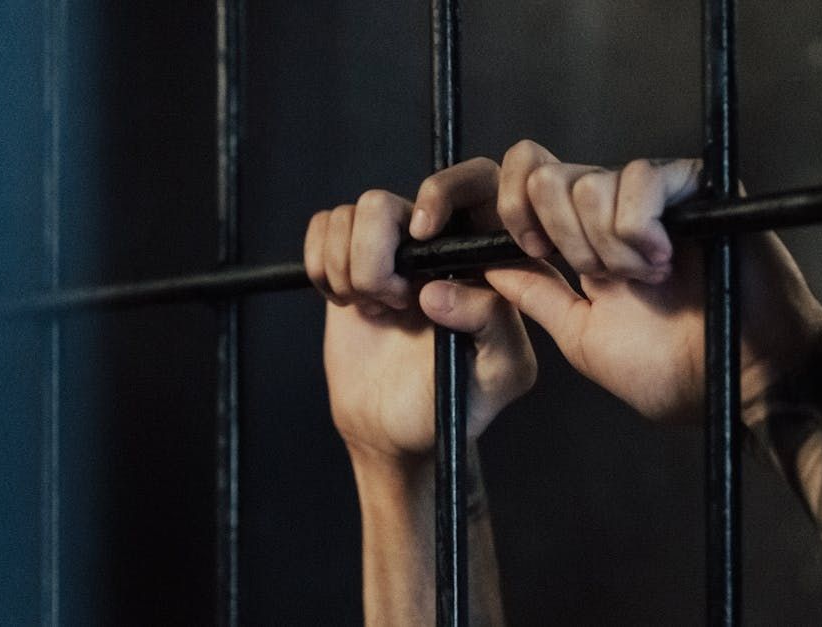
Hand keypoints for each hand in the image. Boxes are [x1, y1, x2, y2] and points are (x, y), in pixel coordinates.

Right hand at [304, 158, 536, 463]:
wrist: (394, 431)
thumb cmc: (455, 404)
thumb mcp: (498, 375)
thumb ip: (492, 326)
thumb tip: (438, 290)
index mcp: (484, 255)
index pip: (476, 181)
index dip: (441, 193)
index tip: (421, 236)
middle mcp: (436, 241)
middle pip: (386, 201)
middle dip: (376, 256)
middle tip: (395, 303)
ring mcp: (388, 246)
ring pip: (349, 214)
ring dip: (350, 270)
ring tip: (376, 309)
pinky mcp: (347, 258)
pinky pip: (322, 226)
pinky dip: (323, 266)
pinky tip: (348, 301)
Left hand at [409, 140, 821, 424]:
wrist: (739, 383)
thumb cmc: (672, 370)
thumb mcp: (580, 334)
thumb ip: (534, 295)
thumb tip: (483, 264)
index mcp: (577, 239)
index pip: (523, 183)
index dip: (511, 210)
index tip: (530, 252)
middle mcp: (610, 207)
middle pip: (544, 175)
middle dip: (559, 236)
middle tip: (599, 278)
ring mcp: (653, 193)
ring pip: (587, 183)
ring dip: (606, 246)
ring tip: (646, 279)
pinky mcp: (695, 185)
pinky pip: (640, 179)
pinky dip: (638, 229)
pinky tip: (665, 261)